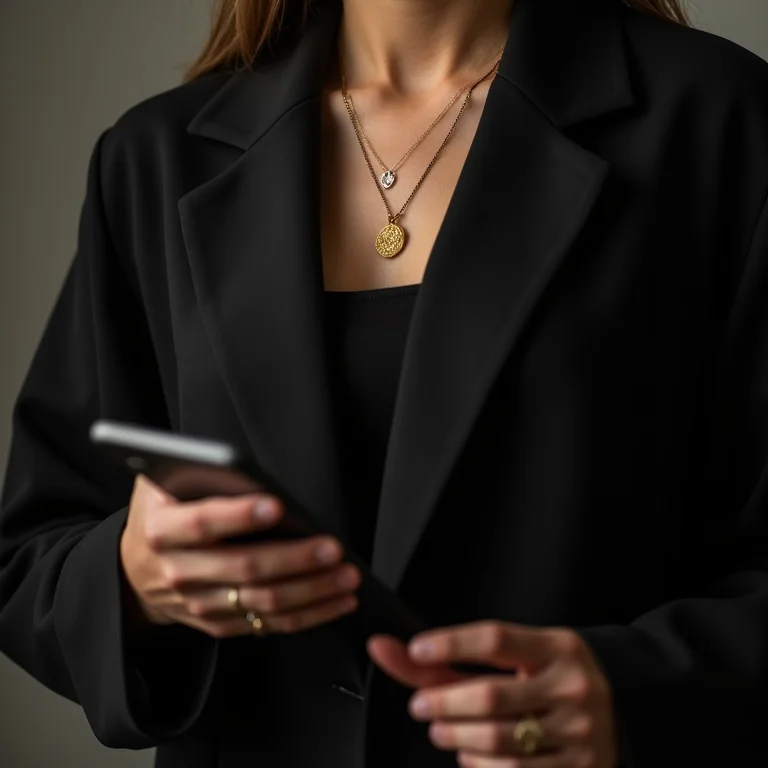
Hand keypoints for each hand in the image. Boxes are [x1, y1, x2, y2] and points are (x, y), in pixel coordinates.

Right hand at [119, 474, 359, 636]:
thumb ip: (197, 474)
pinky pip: (269, 624)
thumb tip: (247, 471)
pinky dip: (309, 615)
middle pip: (243, 567)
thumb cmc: (163, 512)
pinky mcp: (219, 623)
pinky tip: (337, 601)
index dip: (238, 515)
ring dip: (311, 591)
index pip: (202, 523)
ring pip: (263, 601)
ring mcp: (199, 602)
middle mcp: (179, 570)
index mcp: (162, 530)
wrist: (136, 570)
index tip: (277, 506)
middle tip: (332, 548)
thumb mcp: (164, 484)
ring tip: (346, 577)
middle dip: (294, 559)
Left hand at [367, 620, 619, 767]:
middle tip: (420, 706)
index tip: (416, 649)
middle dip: (443, 703)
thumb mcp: (520, 656)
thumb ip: (453, 657)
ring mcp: (579, 733)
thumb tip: (386, 648)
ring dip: (457, 737)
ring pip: (499, 742)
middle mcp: (572, 687)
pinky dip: (480, 766)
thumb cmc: (552, 678)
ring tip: (442, 730)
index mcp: (557, 647)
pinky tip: (471, 755)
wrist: (620, 711)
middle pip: (490, 696)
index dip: (450, 643)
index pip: (495, 639)